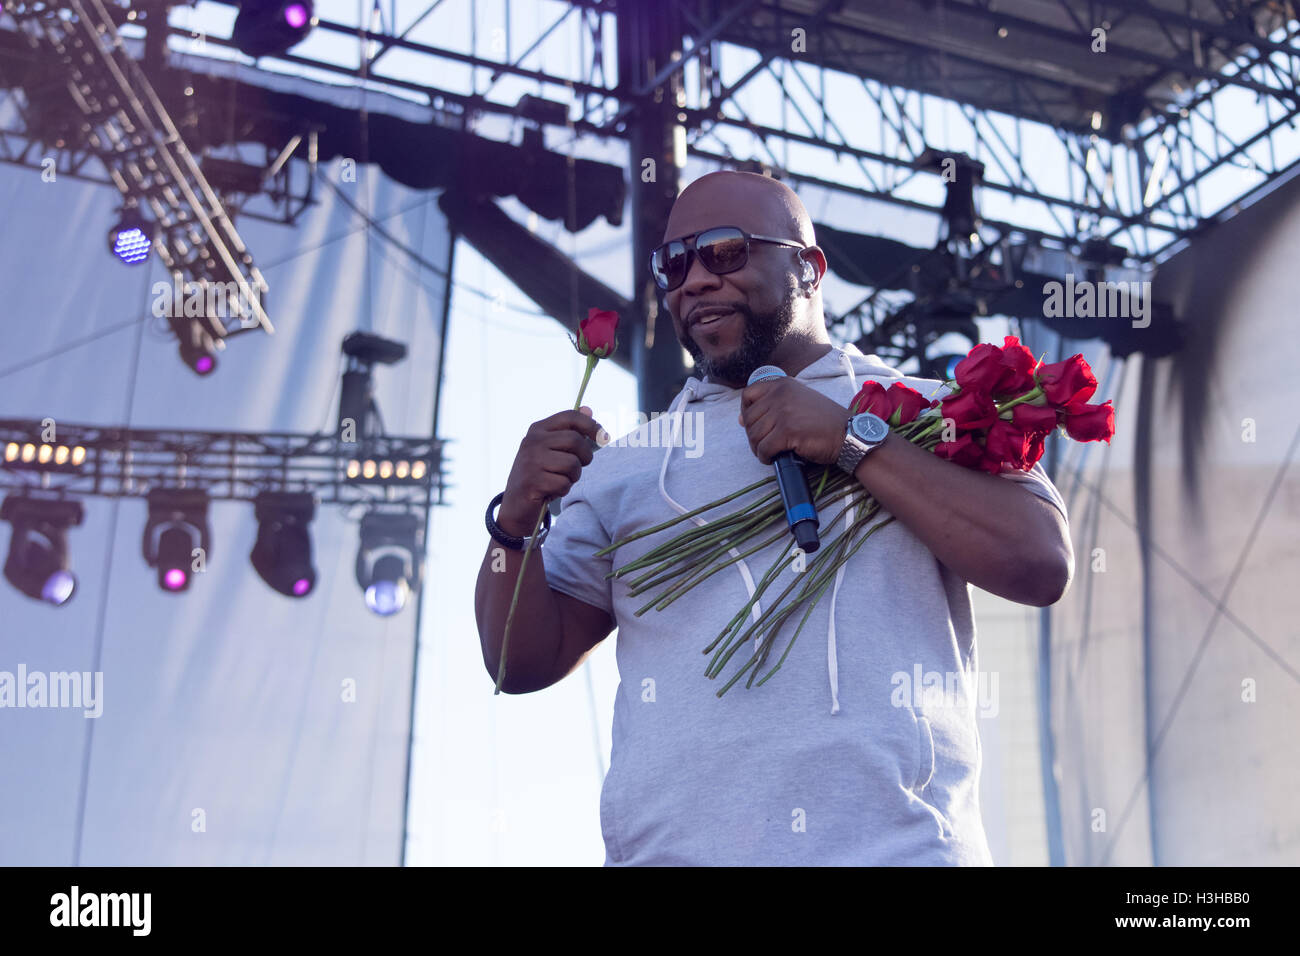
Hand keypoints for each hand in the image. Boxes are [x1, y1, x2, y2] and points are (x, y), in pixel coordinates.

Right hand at [499, 405, 603, 535]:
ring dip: (573, 476)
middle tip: (577, 467)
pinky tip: (551, 491)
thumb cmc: (539, 474)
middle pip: (575, 440)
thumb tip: (588, 409)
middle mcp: (532, 441)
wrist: (515, 504)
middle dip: (584, 457)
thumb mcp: (552, 449)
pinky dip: (563, 490)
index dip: (591, 425)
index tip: (603, 436)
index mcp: (538, 429)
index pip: (570, 417)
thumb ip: (569, 430)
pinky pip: (564, 483)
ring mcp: (531, 461)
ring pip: (572, 464)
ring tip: (560, 480)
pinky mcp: (532, 481)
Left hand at [738, 377, 847, 465]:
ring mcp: (783, 411)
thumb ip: (772, 404)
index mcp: (782, 384)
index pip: (748, 395)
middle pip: (749, 419)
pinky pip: (763, 448)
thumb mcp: (798, 401)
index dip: (746, 413)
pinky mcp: (787, 431)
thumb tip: (740, 420)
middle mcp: (780, 394)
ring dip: (759, 448)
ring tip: (771, 452)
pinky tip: (774, 458)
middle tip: (766, 444)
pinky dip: (765, 457)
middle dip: (754, 435)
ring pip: (754, 435)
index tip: (754, 425)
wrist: (848, 434)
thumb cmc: (824, 421)